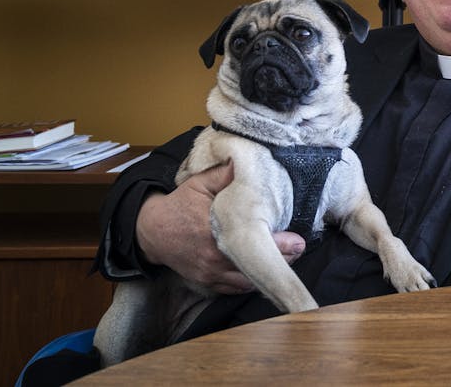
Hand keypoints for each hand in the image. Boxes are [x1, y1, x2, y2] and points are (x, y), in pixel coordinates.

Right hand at [135, 160, 305, 293]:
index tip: (299, 240)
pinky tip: (263, 272)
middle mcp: (214, 256)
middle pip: (255, 264)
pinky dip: (251, 283)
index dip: (280, 242)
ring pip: (248, 281)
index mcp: (215, 230)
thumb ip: (225, 174)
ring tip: (287, 260)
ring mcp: (210, 272)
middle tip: (299, 249)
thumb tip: (245, 161)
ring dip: (267, 272)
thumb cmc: (179, 205)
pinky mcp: (207, 282)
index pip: (254, 240)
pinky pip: (234, 289)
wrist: (151, 231)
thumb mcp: (200, 183)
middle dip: (281, 259)